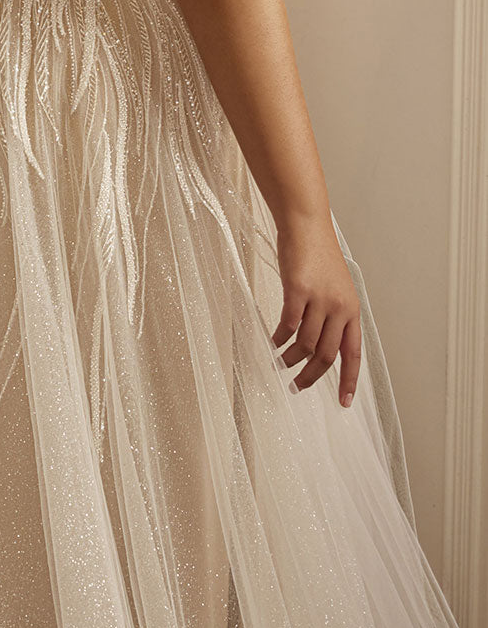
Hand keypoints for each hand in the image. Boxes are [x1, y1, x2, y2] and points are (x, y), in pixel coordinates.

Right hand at [271, 215, 361, 408]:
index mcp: (352, 310)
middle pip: (326, 355)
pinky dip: (278, 339)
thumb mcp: (335, 288)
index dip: (349, 380)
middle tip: (297, 386)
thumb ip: (332, 316)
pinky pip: (287, 326)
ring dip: (290, 359)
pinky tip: (272, 341)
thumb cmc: (318, 255)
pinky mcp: (298, 291)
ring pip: (305, 344)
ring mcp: (319, 299)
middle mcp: (339, 307)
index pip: (354, 353)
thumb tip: (319, 347)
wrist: (306, 225)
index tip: (344, 402)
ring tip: (280, 362)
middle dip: (311, 376)